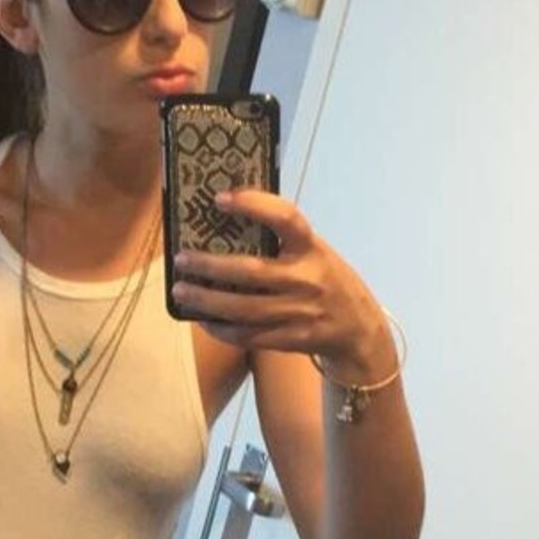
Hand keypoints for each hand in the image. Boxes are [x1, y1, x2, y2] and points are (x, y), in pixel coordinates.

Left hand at [171, 189, 395, 381]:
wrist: (358, 329)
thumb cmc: (326, 280)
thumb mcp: (314, 253)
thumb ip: (281, 241)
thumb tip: (226, 222)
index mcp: (312, 248)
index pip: (286, 218)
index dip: (253, 205)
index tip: (220, 199)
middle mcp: (307, 279)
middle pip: (252, 272)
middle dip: (210, 266)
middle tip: (181, 259)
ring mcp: (300, 313)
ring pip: (244, 309)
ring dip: (207, 301)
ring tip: (181, 291)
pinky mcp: (292, 339)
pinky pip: (249, 336)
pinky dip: (221, 329)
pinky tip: (202, 319)